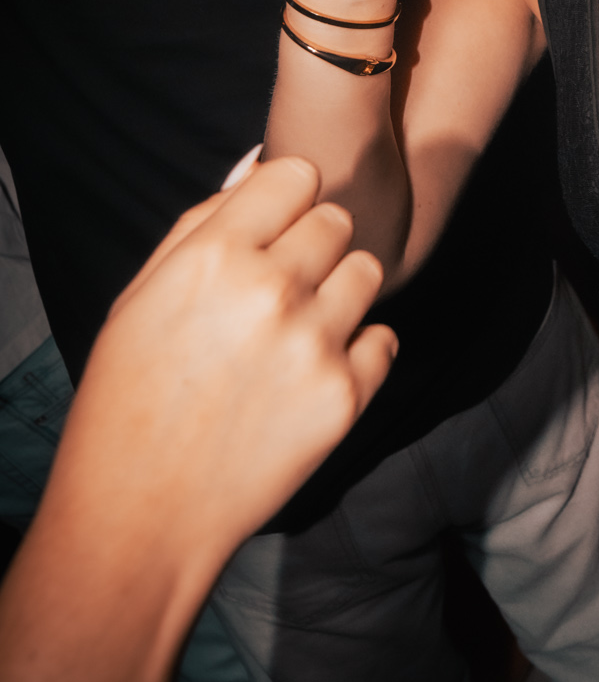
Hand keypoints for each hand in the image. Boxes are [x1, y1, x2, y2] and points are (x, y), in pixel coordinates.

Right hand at [56, 157, 396, 575]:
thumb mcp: (142, 296)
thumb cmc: (131, 398)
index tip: (273, 229)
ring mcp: (314, 344)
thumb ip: (204, 225)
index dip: (286, 200)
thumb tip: (259, 168)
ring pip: (368, 271)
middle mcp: (270, 290)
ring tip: (295, 333)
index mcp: (213, 256)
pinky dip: (358, 353)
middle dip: (312, 247)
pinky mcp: (346, 396)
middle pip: (336, 221)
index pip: (296, 174)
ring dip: (340, 293)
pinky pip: (385, 338)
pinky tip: (311, 376)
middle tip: (277, 293)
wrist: (143, 512)